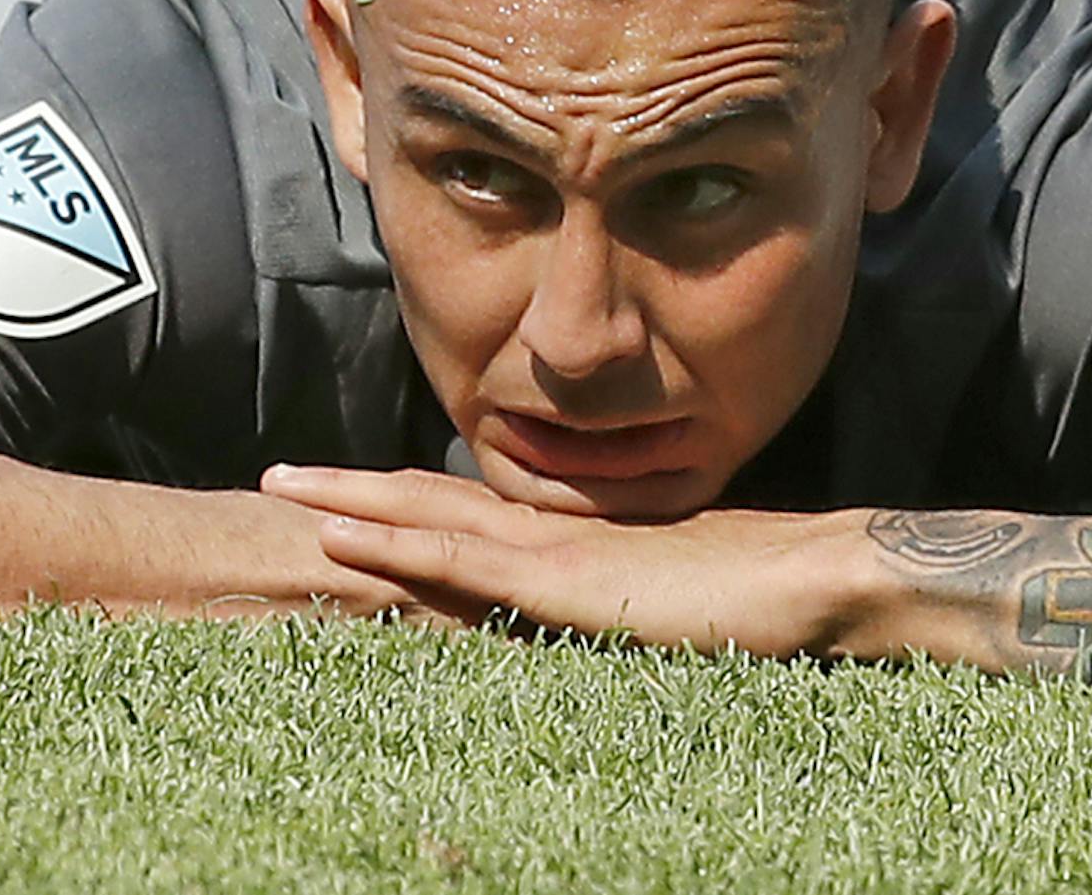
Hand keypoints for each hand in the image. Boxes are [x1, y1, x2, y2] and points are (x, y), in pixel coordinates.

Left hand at [259, 465, 859, 655]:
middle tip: (281, 475)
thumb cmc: (758, 595)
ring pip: (426, 516)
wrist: (810, 577)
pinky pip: (457, 561)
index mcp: (570, 536)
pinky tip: (338, 538)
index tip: (345, 494)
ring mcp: (551, 550)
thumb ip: (618, 599)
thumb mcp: (665, 600)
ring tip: (283, 486)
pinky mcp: (560, 582)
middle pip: (429, 499)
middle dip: (351, 488)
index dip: (403, 499)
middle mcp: (550, 530)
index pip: (466, 511)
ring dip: (348, 502)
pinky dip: (391, 544)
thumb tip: (593, 615)